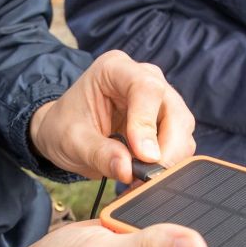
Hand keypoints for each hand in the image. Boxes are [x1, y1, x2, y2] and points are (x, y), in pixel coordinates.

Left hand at [29, 50, 195, 183]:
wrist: (63, 133)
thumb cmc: (64, 128)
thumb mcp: (72, 141)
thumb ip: (99, 154)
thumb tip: (128, 170)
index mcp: (115, 69)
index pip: (146, 88)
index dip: (147, 123)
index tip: (144, 156)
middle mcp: (144, 78)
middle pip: (174, 110)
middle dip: (166, 147)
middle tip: (148, 176)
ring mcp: (159, 99)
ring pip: (183, 127)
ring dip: (170, 157)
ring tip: (143, 177)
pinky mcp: (166, 121)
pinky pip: (180, 142)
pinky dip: (169, 162)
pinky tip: (148, 173)